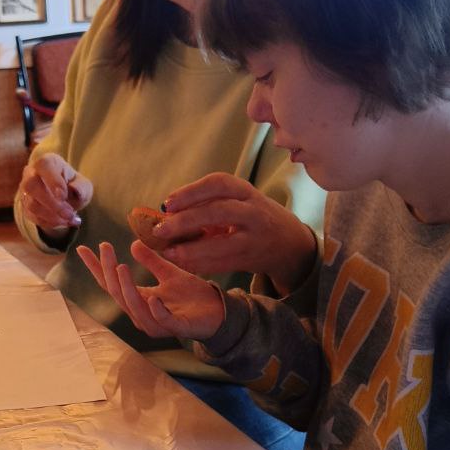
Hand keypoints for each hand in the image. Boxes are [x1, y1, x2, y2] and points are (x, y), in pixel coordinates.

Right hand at [19, 153, 93, 234]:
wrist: (65, 198)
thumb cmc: (73, 185)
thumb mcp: (83, 185)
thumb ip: (81, 187)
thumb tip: (76, 190)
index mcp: (47, 162)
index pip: (44, 166)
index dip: (52, 181)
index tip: (64, 196)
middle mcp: (31, 173)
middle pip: (32, 186)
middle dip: (52, 204)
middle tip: (69, 214)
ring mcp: (25, 191)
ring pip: (31, 204)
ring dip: (52, 216)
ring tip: (69, 220)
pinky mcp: (25, 206)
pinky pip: (33, 216)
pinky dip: (49, 223)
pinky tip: (63, 223)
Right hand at [77, 240, 224, 341]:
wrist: (218, 311)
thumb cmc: (192, 296)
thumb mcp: (169, 273)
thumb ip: (151, 261)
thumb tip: (133, 243)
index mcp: (138, 300)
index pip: (111, 284)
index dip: (97, 268)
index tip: (83, 249)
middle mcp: (142, 314)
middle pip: (117, 293)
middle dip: (108, 271)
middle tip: (105, 247)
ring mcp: (157, 323)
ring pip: (134, 307)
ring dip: (126, 287)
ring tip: (121, 267)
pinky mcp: (177, 328)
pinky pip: (161, 321)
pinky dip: (155, 310)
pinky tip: (153, 297)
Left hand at [153, 173, 316, 291]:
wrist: (288, 242)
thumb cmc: (251, 217)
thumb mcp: (237, 201)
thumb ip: (208, 204)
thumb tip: (165, 213)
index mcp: (246, 192)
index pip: (219, 184)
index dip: (191, 192)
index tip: (167, 203)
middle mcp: (254, 212)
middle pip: (218, 212)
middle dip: (186, 221)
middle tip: (160, 229)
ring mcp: (254, 238)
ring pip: (221, 244)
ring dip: (190, 250)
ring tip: (168, 252)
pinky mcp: (251, 259)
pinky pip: (222, 264)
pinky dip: (200, 265)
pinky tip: (182, 263)